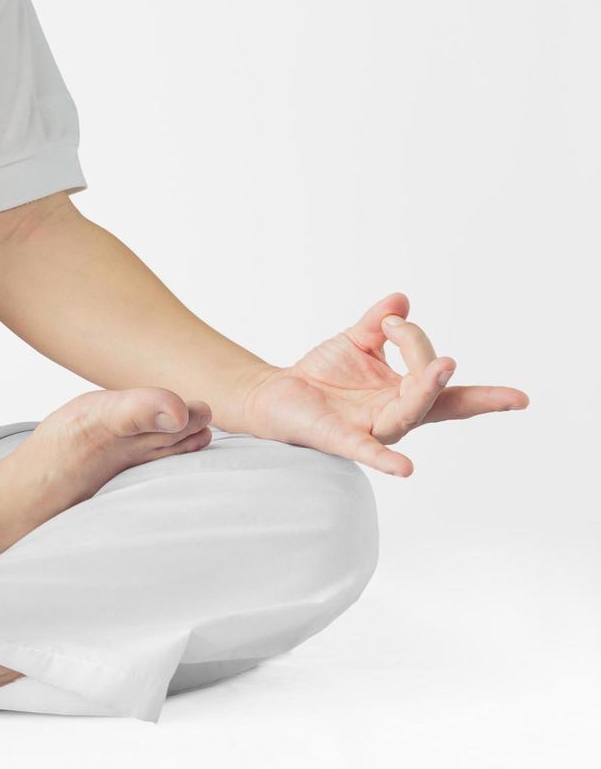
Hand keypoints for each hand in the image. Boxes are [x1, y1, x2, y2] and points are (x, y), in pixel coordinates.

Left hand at [236, 292, 527, 475]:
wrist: (275, 394)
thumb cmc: (323, 374)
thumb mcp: (356, 341)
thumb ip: (379, 323)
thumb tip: (401, 299)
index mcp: (403, 393)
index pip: (450, 392)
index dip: (486, 397)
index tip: (494, 380)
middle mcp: (394, 414)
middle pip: (428, 391)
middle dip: (434, 368)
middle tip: (427, 345)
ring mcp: (371, 429)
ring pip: (407, 413)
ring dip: (425, 389)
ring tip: (440, 367)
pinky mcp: (343, 438)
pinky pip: (367, 451)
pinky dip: (385, 459)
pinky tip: (405, 469)